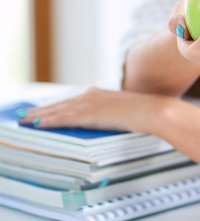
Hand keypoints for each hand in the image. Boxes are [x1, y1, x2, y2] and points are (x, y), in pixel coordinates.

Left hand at [17, 88, 165, 133]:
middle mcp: (91, 95)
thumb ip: (108, 117)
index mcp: (98, 94)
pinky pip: (64, 118)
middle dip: (41, 110)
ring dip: (40, 115)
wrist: (154, 111)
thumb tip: (101, 126)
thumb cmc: (144, 114)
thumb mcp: (122, 113)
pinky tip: (38, 124)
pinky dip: (49, 121)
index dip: (54, 107)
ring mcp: (89, 103)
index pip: (70, 102)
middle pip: (60, 104)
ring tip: (25, 120)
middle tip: (25, 115)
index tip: (41, 111)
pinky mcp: (90, 113)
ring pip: (58, 110)